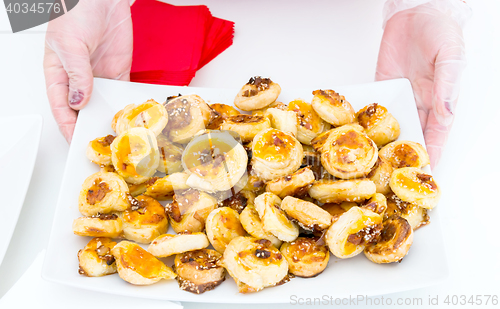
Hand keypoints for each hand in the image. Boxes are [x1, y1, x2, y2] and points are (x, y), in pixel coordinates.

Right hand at [43, 0, 132, 142]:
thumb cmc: (75, 12)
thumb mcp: (69, 44)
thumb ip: (77, 75)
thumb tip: (79, 101)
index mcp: (59, 75)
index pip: (62, 107)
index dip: (68, 126)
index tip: (76, 140)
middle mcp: (79, 79)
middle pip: (84, 110)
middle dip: (91, 126)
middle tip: (102, 143)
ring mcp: (100, 76)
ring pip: (104, 104)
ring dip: (111, 117)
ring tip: (120, 134)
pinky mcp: (118, 71)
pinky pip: (122, 92)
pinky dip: (127, 104)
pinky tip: (132, 115)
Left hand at [376, 2, 465, 168]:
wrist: (417, 11)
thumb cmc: (441, 31)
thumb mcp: (450, 57)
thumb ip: (447, 84)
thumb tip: (445, 110)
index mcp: (440, 100)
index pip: (436, 133)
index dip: (431, 153)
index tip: (426, 173)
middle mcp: (419, 102)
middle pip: (411, 135)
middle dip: (404, 156)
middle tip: (395, 178)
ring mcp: (398, 96)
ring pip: (390, 126)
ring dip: (383, 144)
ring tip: (373, 164)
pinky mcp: (381, 87)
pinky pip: (374, 107)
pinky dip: (366, 120)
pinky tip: (358, 135)